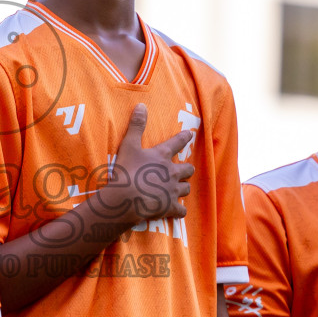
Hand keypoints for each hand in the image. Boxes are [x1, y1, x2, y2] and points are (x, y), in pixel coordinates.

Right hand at [99, 104, 194, 225]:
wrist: (127, 198)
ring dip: (183, 188)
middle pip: (187, 169)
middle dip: (186, 169)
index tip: (190, 134)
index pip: (177, 143)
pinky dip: (179, 211)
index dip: (184, 138)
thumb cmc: (127, 170)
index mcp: (162, 156)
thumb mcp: (129, 144)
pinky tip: (178, 212)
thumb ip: (136, 125)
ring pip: (186, 189)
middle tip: (183, 170)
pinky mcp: (170, 206)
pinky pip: (181, 210)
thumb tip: (141, 105)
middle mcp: (172, 172)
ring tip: (179, 190)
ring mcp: (172, 190)